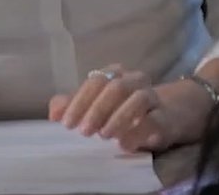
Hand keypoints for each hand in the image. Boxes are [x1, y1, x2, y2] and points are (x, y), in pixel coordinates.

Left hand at [50, 66, 206, 152]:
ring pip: (139, 98)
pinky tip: (125, 144)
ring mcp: (153, 97)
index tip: (66, 123)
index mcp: (116, 75)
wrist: (166, 114)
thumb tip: (53, 112)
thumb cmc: (123, 109)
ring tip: (105, 136)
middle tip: (84, 132)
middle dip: (97, 109)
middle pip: (116, 86)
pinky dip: (138, 132)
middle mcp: (135, 81)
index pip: (96, 80)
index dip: (79, 101)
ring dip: (119, 117)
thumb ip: (74, 105)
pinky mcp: (166, 117)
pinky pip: (154, 119)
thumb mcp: (97, 105)